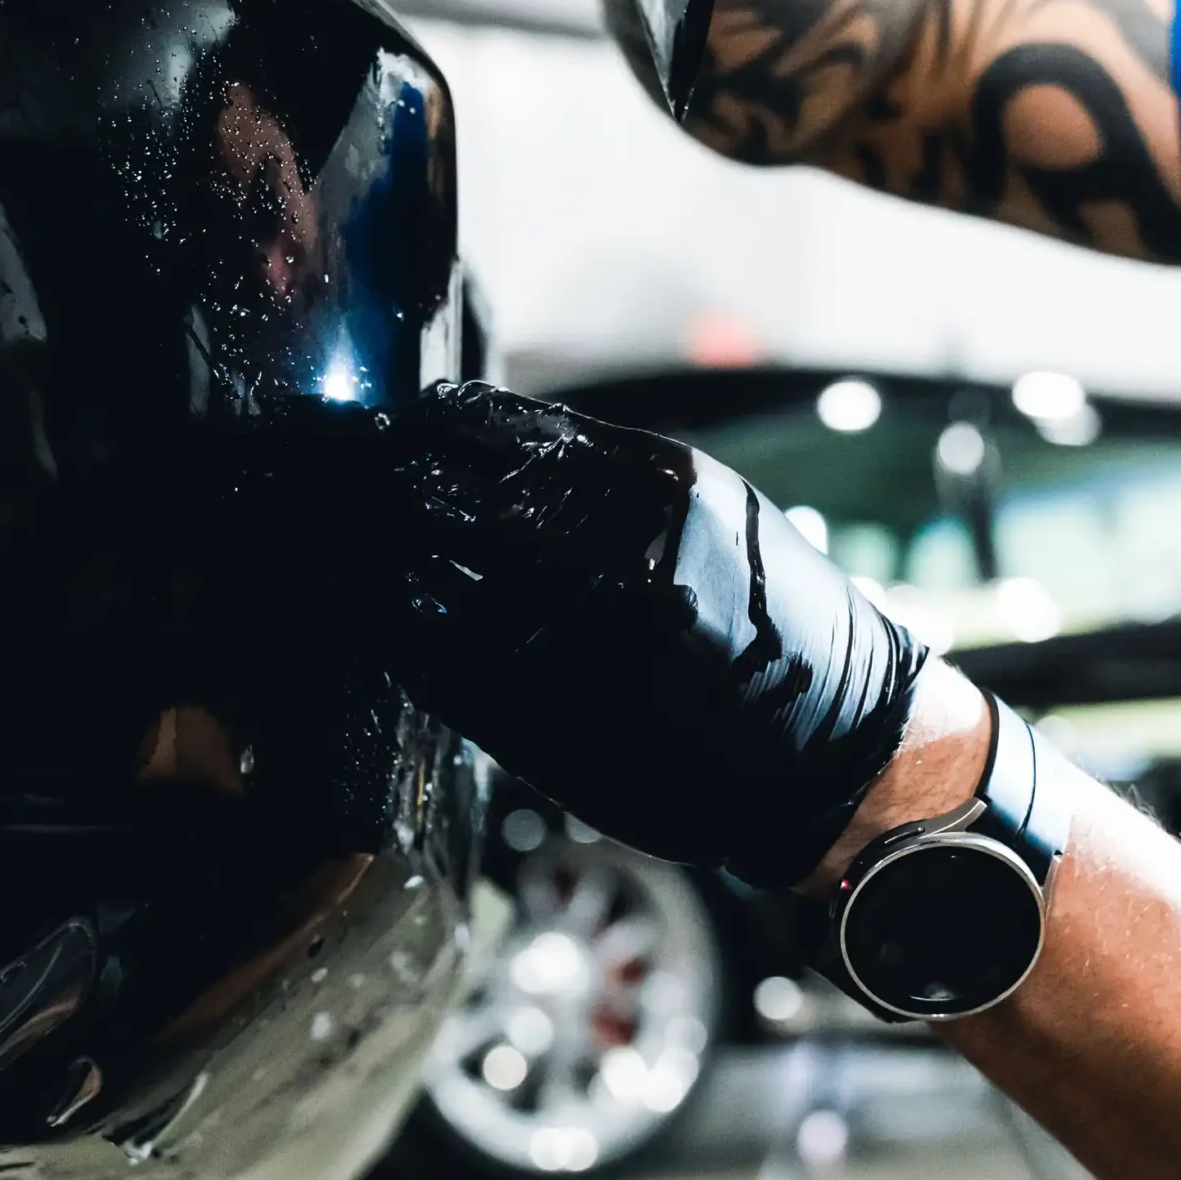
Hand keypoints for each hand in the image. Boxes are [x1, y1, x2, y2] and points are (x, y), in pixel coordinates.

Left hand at [375, 382, 925, 885]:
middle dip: (389, 484)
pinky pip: (436, 660)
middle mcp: (611, 557)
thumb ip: (611, 479)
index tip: (404, 426)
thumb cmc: (772, 625)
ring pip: (429, 576)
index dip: (435, 426)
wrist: (832, 753)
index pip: (504, 432)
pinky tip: (381, 610)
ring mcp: (571, 643)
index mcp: (657, 488)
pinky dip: (396, 628)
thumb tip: (492, 438)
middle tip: (349, 478)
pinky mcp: (547, 719)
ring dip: (376, 552)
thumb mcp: (715, 514)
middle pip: (451, 498)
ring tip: (350, 537)